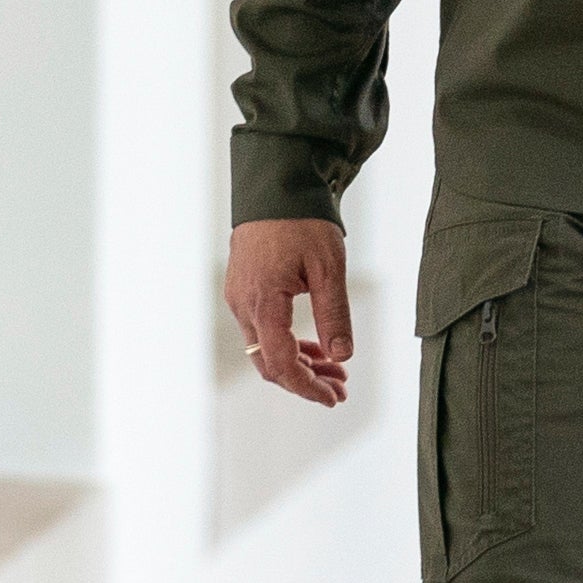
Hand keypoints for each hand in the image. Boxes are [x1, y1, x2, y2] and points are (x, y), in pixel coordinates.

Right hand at [224, 217, 352, 405]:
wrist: (276, 185)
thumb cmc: (302, 221)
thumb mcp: (328, 269)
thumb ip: (334, 315)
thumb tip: (341, 356)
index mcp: (263, 302)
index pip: (281, 364)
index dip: (307, 387)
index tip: (333, 398)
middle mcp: (244, 304)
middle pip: (269, 363)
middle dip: (305, 380)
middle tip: (341, 389)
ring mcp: (240, 297)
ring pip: (265, 348)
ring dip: (299, 363)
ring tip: (336, 370)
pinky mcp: (245, 289)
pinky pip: (262, 329)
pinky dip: (287, 343)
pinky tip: (315, 348)